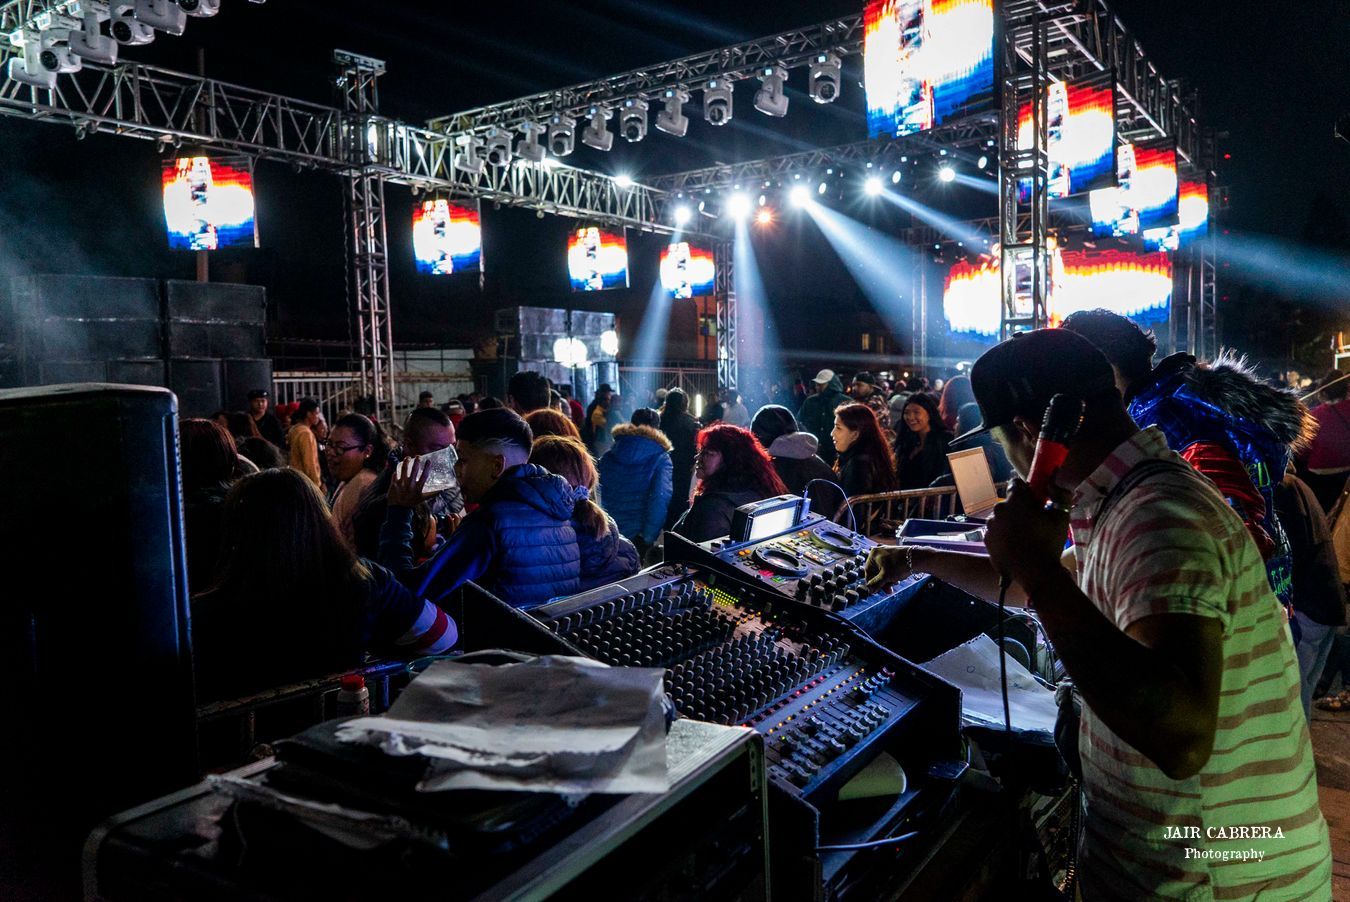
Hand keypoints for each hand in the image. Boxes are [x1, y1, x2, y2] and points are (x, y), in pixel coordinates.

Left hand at [388, 457, 430, 507]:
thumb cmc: (412, 503)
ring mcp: (401, 484)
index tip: (429, 460)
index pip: (424, 475)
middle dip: (417, 461)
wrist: (398, 509)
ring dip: (406, 462)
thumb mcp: (423, 499)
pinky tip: (398, 467)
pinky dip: (396, 470)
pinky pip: (395, 474)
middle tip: (418, 456)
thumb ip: (433, 494)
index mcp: (418, 488)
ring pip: (404, 469)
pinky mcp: (394, 484)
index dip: (427, 467)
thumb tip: (442, 490)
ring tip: (408, 457)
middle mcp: (410, 485)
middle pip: (414, 470)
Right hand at [865, 546, 914, 589]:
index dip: (871, 582)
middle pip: (876, 571)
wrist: (917, 559)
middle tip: (887, 590)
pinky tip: (897, 579)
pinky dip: (892, 574)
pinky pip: (890, 567)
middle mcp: (879, 552)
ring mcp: (887, 553)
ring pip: (883, 570)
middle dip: (882, 582)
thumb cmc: (900, 565)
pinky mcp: (895, 556)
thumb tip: (869, 590)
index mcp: (873, 554)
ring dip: (888, 579)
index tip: (875, 590)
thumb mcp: (885, 577)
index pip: (868, 571)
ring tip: (895, 583)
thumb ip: (876, 584)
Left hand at [984, 478, 1070, 592]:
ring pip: (1000, 518)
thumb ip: (1060, 495)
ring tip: (1023, 537)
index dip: (1025, 490)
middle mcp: (998, 510)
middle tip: (1032, 522)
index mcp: (1016, 501)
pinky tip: (1014, 545)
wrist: (1034, 572)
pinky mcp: (986, 540)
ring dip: (1009, 522)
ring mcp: (990, 526)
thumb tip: (1057, 480)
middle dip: (1018, 508)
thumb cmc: (1049, 543)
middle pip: (1008, 503)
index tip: (1033, 500)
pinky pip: (995, 532)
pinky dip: (1002, 535)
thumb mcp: (1061, 517)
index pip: (1016, 483)